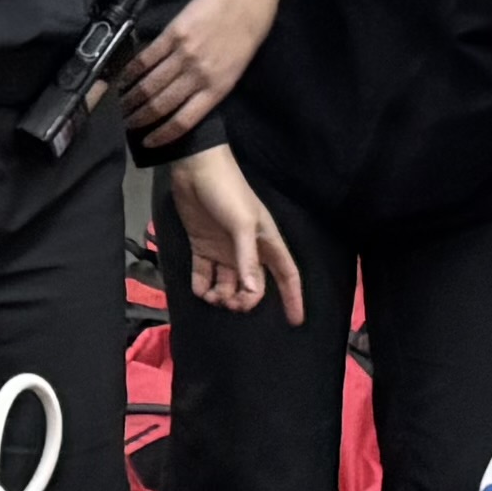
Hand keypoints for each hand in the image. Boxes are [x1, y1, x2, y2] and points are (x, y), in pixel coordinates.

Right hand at [110, 0, 278, 141]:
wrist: (247, 0)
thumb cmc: (243, 39)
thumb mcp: (233, 73)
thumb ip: (208, 90)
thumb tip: (180, 104)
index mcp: (217, 89)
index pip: (183, 121)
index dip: (161, 135)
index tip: (146, 142)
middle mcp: (199, 75)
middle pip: (162, 104)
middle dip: (140, 118)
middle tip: (126, 123)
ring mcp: (185, 54)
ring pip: (150, 83)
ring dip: (132, 97)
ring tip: (121, 105)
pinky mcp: (174, 34)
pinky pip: (147, 57)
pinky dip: (131, 71)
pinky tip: (123, 78)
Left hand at [161, 145, 304, 317]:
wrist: (195, 169)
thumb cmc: (227, 192)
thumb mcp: (242, 224)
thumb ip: (247, 258)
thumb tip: (250, 289)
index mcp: (266, 242)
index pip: (286, 274)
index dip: (293, 297)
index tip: (296, 321)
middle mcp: (247, 250)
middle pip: (253, 286)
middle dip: (245, 301)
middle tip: (231, 304)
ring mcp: (224, 250)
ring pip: (228, 285)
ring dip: (222, 296)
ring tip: (211, 296)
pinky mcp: (202, 247)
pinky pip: (204, 275)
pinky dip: (202, 287)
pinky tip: (200, 289)